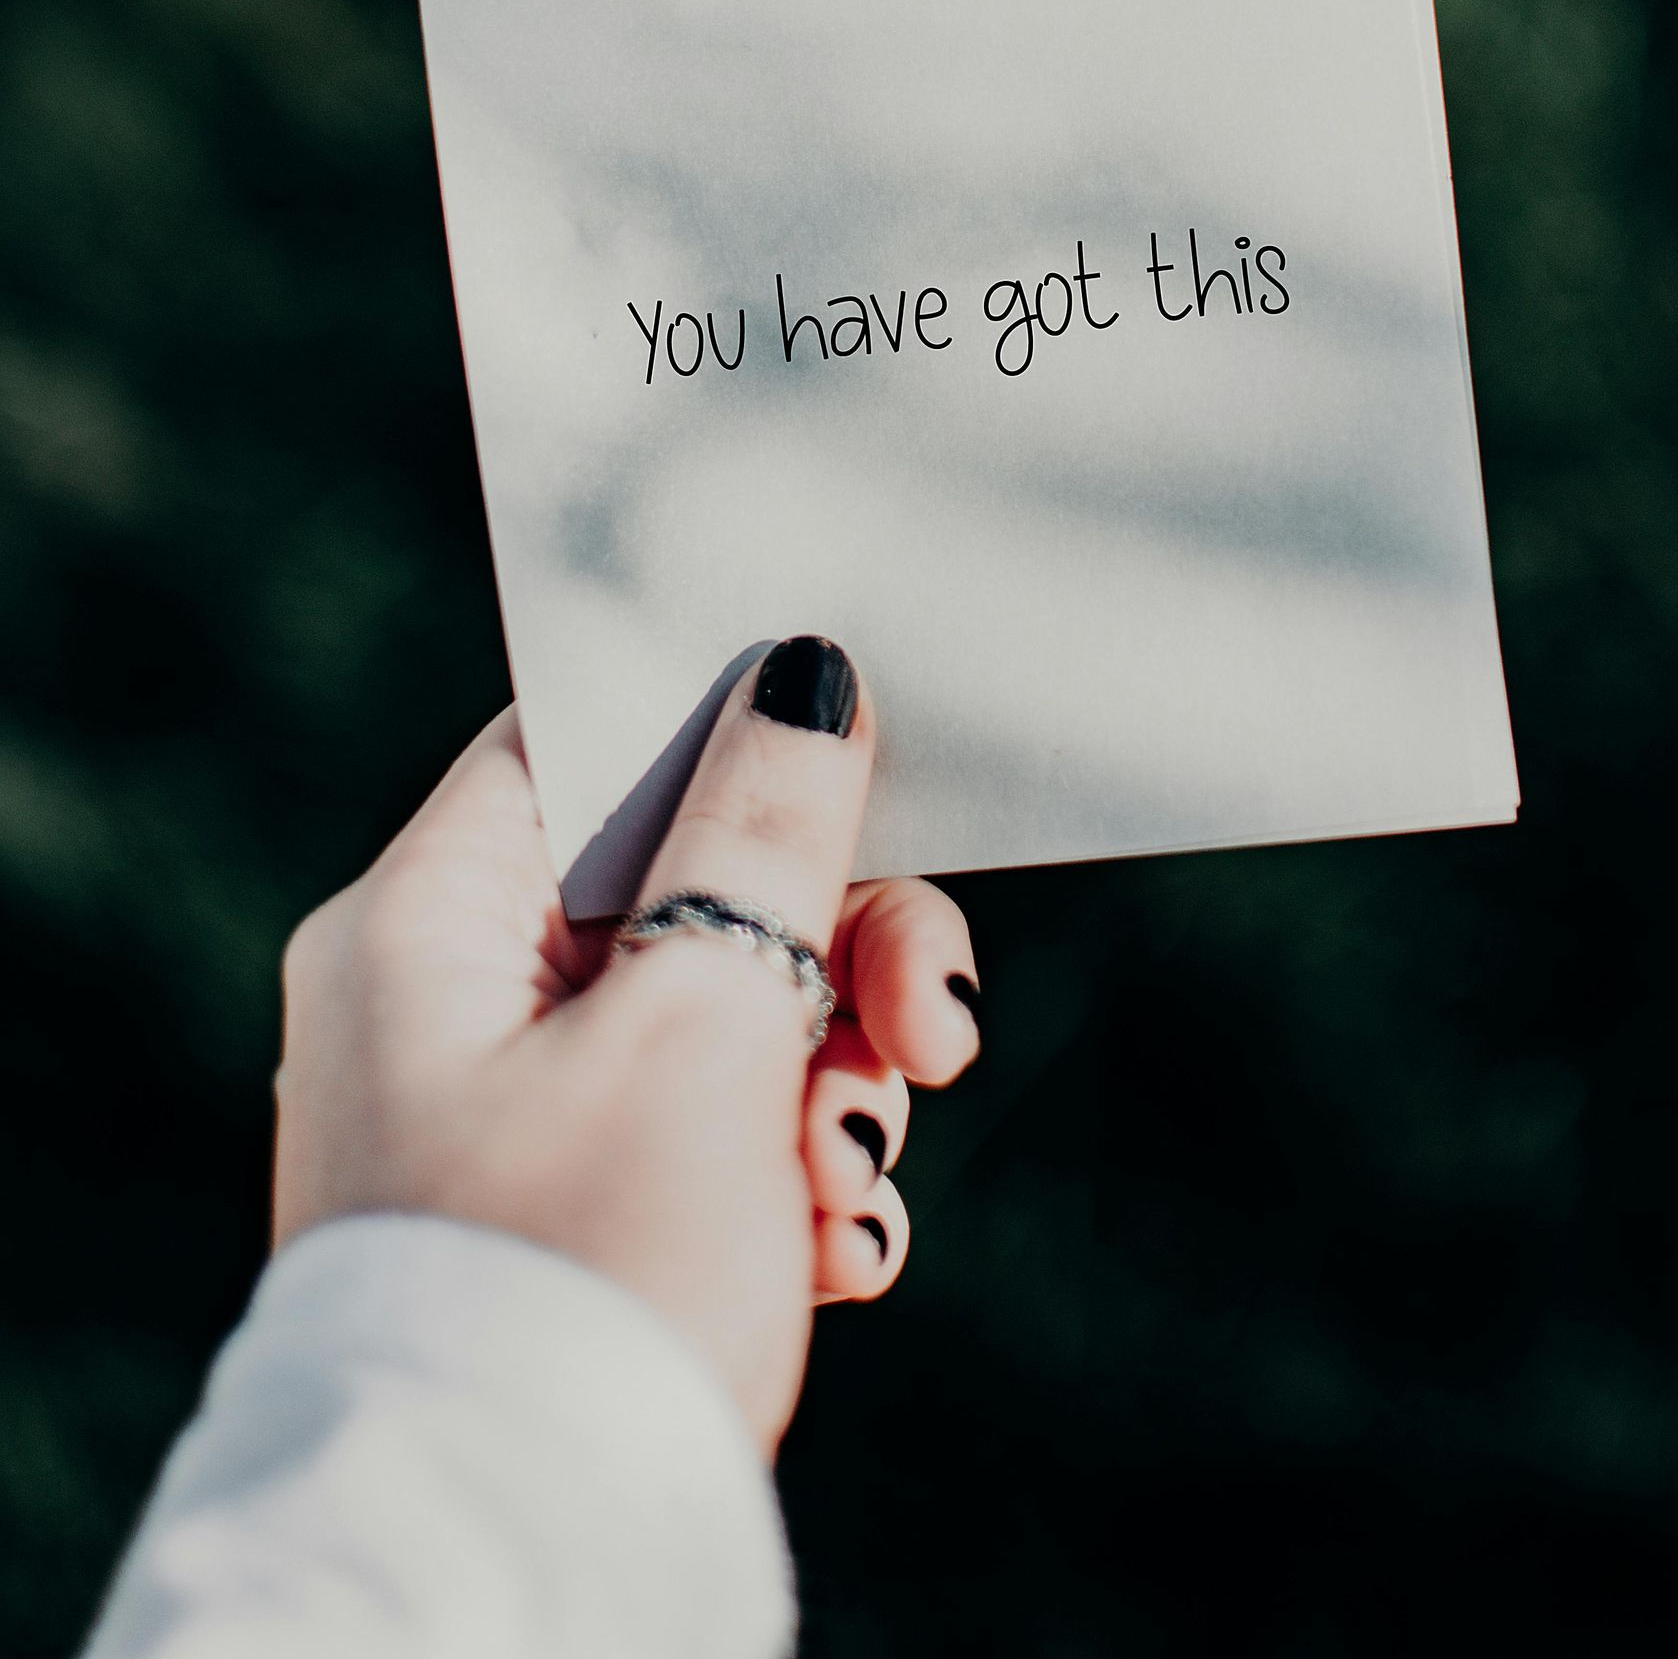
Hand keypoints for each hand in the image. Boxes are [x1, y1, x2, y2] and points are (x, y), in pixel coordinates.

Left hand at [272, 639, 980, 1453]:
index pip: (584, 744)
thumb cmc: (590, 1277)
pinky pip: (705, 1139)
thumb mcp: (698, 1028)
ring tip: (851, 1197)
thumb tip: (797, 674)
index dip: (730, 736)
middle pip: (681, 893)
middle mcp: (445, 1007)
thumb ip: (760, 838)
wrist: (530, 1570)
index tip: (864, 771)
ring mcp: (505, 1119)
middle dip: (831, 961)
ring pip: (718, 1022)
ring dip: (828, 1093)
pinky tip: (835, 1257)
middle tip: (933, 1034)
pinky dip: (786, 1181)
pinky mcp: (568, 1220)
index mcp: (421, 925)